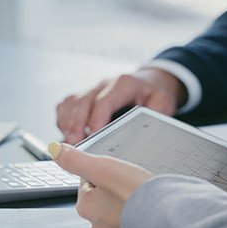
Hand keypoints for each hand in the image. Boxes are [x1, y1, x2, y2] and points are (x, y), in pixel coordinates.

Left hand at [48, 142, 152, 227]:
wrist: (168, 219)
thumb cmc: (137, 194)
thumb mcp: (104, 168)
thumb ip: (77, 160)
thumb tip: (55, 150)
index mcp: (86, 206)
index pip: (89, 181)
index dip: (106, 173)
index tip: (120, 175)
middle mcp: (96, 225)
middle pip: (102, 197)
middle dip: (116, 190)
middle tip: (133, 186)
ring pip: (117, 212)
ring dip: (127, 204)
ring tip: (142, 198)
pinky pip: (131, 225)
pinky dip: (137, 218)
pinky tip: (146, 211)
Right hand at [56, 68, 186, 144]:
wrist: (151, 81)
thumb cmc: (155, 93)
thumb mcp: (163, 103)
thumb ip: (155, 116)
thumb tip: (142, 132)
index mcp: (124, 84)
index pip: (104, 102)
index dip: (95, 121)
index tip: (92, 138)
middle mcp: (105, 84)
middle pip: (82, 102)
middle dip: (76, 125)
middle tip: (76, 146)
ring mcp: (93, 89)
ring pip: (71, 102)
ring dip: (67, 123)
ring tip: (70, 144)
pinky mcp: (86, 96)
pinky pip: (67, 104)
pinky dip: (63, 119)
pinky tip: (68, 134)